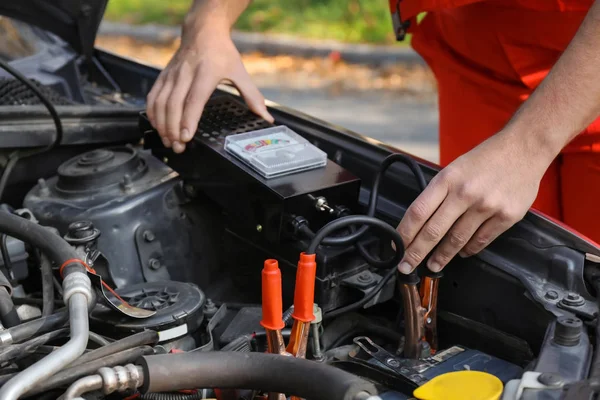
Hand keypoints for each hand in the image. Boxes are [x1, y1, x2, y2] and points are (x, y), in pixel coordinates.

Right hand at [146, 17, 272, 152]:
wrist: (203, 30)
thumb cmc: (222, 52)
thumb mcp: (240, 72)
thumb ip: (252, 97)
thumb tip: (266, 117)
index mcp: (206, 73)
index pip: (194, 100)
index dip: (188, 119)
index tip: (185, 136)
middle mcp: (185, 74)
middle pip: (173, 105)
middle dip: (173, 128)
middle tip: (178, 146)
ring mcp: (172, 75)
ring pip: (160, 102)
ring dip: (161, 124)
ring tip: (168, 141)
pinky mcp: (163, 76)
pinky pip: (153, 97)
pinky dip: (153, 114)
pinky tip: (158, 126)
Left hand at [396, 130, 552, 273]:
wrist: (524, 148)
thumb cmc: (486, 158)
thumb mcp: (455, 167)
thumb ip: (439, 193)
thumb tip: (421, 221)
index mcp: (447, 179)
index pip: (418, 212)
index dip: (404, 233)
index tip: (397, 246)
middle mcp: (465, 193)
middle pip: (433, 231)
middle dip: (416, 253)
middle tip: (407, 266)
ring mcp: (486, 206)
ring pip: (456, 240)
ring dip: (442, 256)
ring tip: (433, 265)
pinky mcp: (506, 216)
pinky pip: (481, 241)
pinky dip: (468, 250)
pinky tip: (461, 253)